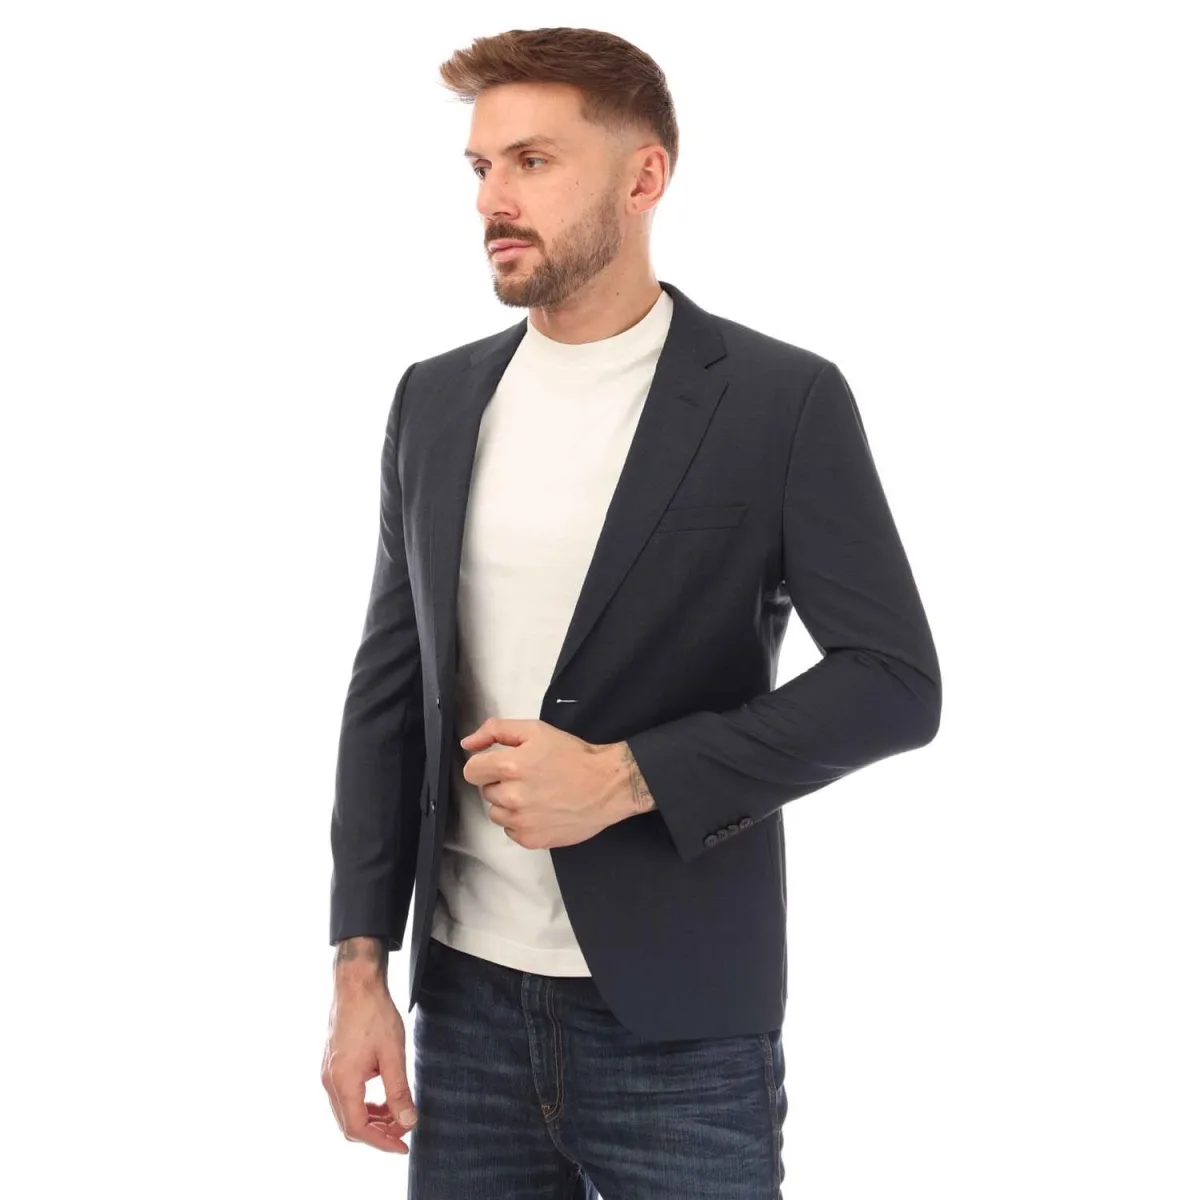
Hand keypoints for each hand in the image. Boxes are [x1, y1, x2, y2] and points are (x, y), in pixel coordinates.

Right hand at [321, 975, 418, 1153]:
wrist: (356, 985)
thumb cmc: (373, 1013)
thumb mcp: (393, 1053)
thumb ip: (399, 1090)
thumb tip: (408, 1120)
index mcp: (343, 1081)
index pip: (358, 1128)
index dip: (381, 1141)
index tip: (403, 1145)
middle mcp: (330, 1081)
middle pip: (350, 1124)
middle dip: (379, 1132)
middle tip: (405, 1129)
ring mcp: (328, 1073)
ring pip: (347, 1111)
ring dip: (372, 1118)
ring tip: (398, 1113)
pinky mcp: (332, 1065)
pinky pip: (345, 1096)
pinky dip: (365, 1103)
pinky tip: (383, 1097)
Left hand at [460, 718, 625, 848]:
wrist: (606, 785)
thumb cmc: (573, 755)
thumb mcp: (535, 730)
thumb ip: (495, 731)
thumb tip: (467, 743)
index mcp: (510, 766)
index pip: (471, 771)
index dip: (485, 765)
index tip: (501, 765)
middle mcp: (512, 796)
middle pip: (485, 791)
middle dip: (501, 783)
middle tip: (528, 777)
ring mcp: (522, 821)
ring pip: (496, 813)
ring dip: (509, 804)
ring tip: (535, 794)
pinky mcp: (531, 839)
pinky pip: (511, 831)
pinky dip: (521, 822)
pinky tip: (541, 810)